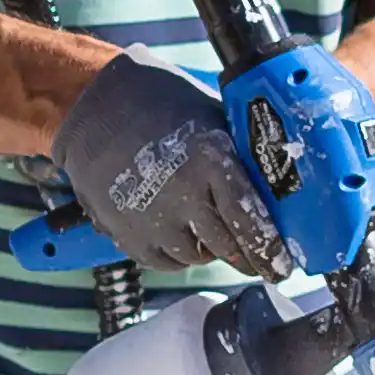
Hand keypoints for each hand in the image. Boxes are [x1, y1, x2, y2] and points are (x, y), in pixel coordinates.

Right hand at [49, 47, 292, 279]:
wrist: (93, 107)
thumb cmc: (162, 107)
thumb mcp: (213, 120)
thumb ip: (243, 158)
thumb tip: (279, 195)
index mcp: (211, 161)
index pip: (251, 222)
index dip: (270, 251)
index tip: (281, 267)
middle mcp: (183, 194)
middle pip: (228, 248)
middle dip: (244, 253)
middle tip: (250, 250)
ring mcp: (152, 218)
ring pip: (198, 258)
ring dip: (207, 249)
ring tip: (200, 220)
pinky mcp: (126, 234)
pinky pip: (167, 262)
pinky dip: (177, 253)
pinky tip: (175, 226)